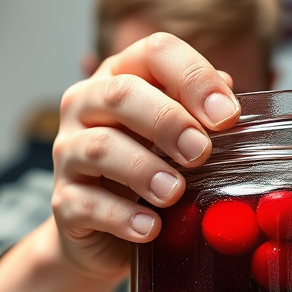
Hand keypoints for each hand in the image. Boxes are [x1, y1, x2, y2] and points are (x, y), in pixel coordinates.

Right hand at [51, 31, 241, 281]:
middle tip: (200, 152)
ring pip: (99, 147)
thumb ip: (199, 118)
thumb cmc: (147, 180)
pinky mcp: (63, 202)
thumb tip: (228, 93)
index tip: (227, 115)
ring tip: (174, 193)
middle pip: (120, 94)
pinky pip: (86, 203)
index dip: (194, 77)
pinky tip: (149, 228)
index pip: (155, 52)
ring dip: (143, 169)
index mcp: (121, 80)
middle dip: (166, 121)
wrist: (106, 238)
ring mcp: (68, 154)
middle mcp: (86, 107)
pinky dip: (121, 217)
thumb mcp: (177, 144)